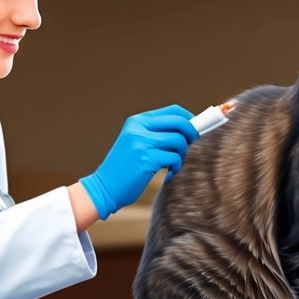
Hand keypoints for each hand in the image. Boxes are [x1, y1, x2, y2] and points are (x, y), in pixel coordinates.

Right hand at [80, 105, 198, 218]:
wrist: (104, 187)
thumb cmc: (125, 168)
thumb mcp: (136, 143)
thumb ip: (157, 134)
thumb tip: (190, 129)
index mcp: (137, 121)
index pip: (173, 111)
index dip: (189, 118)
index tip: (194, 128)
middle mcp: (138, 128)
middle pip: (179, 122)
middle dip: (191, 134)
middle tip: (191, 145)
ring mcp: (142, 143)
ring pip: (179, 141)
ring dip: (181, 155)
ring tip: (172, 164)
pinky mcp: (146, 160)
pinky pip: (174, 159)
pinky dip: (175, 167)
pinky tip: (167, 174)